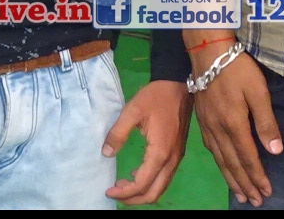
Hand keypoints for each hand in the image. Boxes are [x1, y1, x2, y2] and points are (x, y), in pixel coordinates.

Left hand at [103, 78, 192, 203]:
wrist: (178, 85)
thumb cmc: (155, 97)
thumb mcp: (132, 111)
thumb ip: (117, 133)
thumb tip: (106, 153)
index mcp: (159, 152)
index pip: (142, 184)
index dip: (124, 192)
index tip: (108, 190)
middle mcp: (171, 160)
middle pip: (154, 193)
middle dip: (133, 199)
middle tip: (115, 193)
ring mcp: (176, 158)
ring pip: (161, 187)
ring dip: (142, 192)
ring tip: (122, 185)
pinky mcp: (177, 153)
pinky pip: (164, 177)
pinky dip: (150, 183)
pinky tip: (136, 174)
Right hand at [189, 44, 280, 205]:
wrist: (206, 52)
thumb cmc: (236, 69)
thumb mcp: (258, 91)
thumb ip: (266, 122)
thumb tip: (275, 151)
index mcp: (234, 124)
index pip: (248, 157)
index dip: (258, 176)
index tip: (267, 191)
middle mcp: (218, 130)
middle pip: (232, 163)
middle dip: (245, 184)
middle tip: (254, 201)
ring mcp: (207, 125)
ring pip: (220, 159)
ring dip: (231, 178)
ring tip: (240, 194)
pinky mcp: (201, 119)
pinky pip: (210, 148)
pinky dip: (218, 163)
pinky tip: (223, 166)